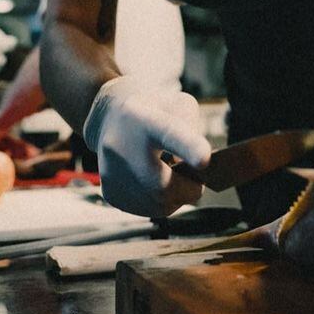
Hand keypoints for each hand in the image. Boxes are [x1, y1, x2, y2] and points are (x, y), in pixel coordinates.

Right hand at [83, 77, 210, 217]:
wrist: (109, 118)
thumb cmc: (154, 110)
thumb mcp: (178, 103)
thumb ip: (194, 132)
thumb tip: (198, 168)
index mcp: (145, 121)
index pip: (169, 134)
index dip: (188, 149)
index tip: (204, 160)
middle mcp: (121, 148)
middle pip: (164, 186)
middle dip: (190, 187)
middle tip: (197, 175)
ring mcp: (112, 175)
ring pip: (161, 205)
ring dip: (176, 195)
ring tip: (171, 173)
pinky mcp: (111, 194)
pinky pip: (150, 210)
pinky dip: (161, 200)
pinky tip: (155, 182)